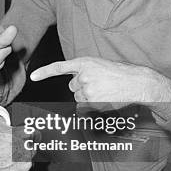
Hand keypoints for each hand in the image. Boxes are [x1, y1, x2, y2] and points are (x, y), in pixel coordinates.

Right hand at [0, 121, 32, 170]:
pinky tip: (4, 168)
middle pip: (31, 150)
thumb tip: (3, 121)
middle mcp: (28, 150)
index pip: (34, 134)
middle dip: (23, 150)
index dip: (27, 137)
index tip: (24, 138)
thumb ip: (5, 123)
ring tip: (5, 160)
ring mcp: (25, 165)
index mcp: (24, 135)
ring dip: (19, 162)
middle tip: (10, 150)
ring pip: (26, 164)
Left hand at [30, 56, 170, 108]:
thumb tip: (73, 84)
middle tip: (99, 85)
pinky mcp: (93, 102)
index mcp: (84, 62)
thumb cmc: (120, 73)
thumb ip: (84, 71)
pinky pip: (86, 108)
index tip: (33, 76)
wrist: (137, 82)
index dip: (44, 72)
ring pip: (79, 98)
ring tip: (105, 91)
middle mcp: (83, 75)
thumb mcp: (99, 65)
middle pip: (73, 88)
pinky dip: (93, 107)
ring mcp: (87, 90)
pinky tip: (106, 99)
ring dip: (89, 98)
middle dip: (82, 88)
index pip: (59, 67)